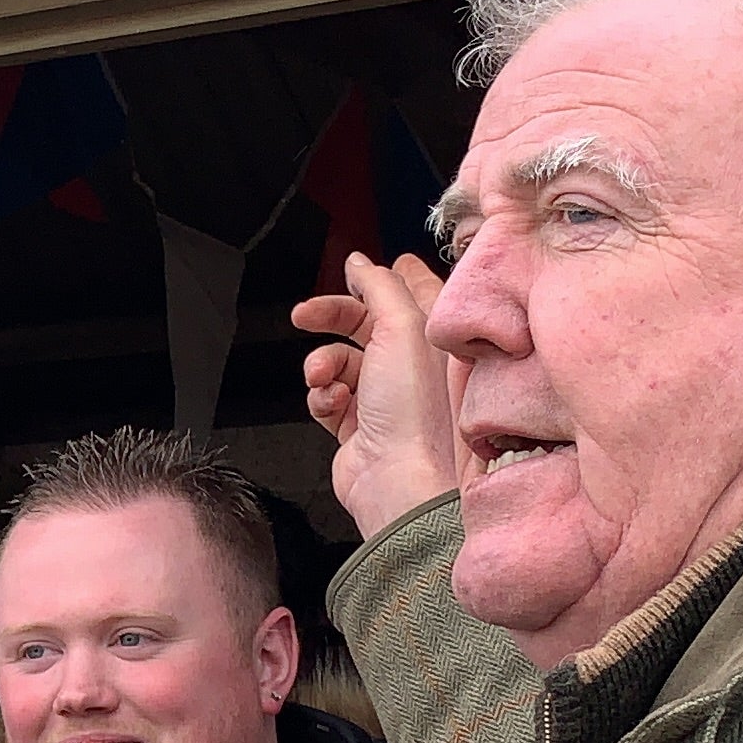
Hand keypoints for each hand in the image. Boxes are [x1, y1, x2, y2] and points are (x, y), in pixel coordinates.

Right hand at [298, 252, 462, 538]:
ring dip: (322, 363)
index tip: (357, 269)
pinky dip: (323, 397)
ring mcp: (386, 398)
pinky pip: (328, 397)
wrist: (398, 481)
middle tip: (306, 315)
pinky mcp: (359, 427)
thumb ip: (380, 286)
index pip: (411, 293)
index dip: (383, 278)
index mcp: (436, 338)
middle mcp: (415, 367)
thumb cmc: (415, 414)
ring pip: (340, 360)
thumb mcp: (402, 326)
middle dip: (332, 316)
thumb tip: (360, 261)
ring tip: (322, 376)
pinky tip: (330, 403)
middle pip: (366, 323)